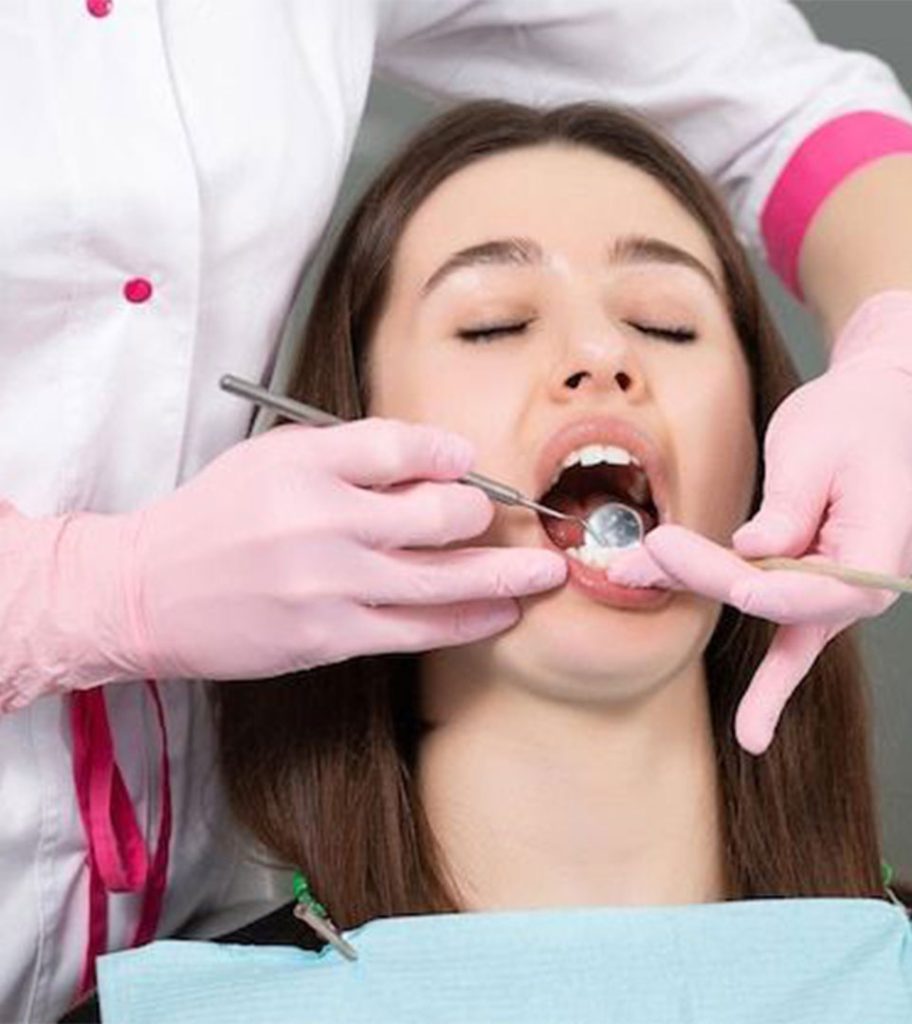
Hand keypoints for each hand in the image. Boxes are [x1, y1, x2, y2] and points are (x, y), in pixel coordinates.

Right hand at [25, 418, 566, 693]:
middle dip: (486, 515)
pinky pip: (418, 630)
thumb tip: (439, 461)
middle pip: (439, 514)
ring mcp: (328, 585)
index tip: (471, 463)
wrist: (149, 591)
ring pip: (443, 580)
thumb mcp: (273, 457)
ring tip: (548, 573)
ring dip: (508, 575)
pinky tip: (501, 613)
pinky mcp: (328, 636)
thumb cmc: (217, 517)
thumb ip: (351, 452)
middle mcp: (320, 521)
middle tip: (509, 518)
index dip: (450, 454)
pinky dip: (469, 621)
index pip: (400, 446)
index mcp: (303, 463)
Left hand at [608, 291, 911, 754]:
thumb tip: (753, 552)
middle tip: (649, 556)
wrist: (885, 410)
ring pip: (773, 616)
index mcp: (886, 541)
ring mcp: (845, 588)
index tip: (730, 581)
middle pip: (788, 603)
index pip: (831, 586)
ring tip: (632, 577)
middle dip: (711, 579)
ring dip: (702, 593)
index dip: (778, 590)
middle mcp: (872, 581)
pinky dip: (765, 673)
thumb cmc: (855, 419)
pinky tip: (752, 731)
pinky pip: (784, 626)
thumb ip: (790, 505)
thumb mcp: (819, 447)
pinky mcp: (815, 583)